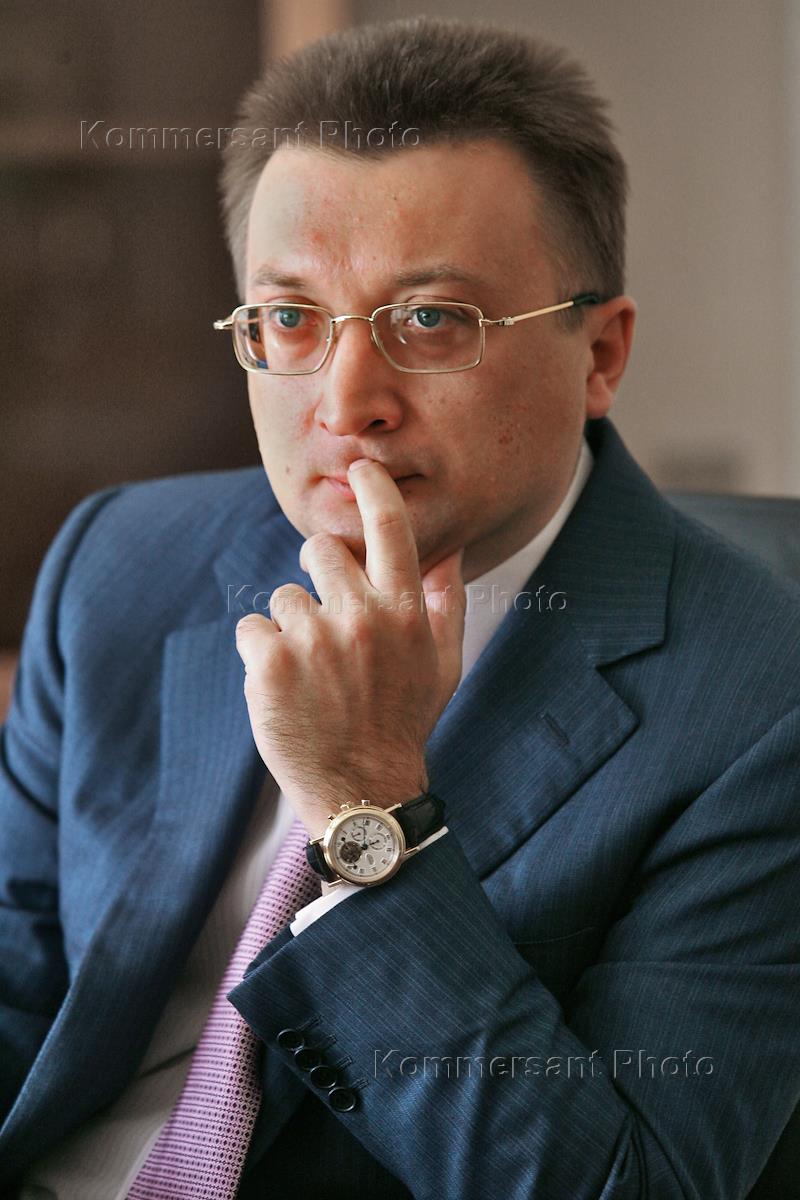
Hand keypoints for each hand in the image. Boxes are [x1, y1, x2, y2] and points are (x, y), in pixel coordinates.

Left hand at [234, 458, 465, 838]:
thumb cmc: (404, 721)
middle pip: (321, 549)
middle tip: (326, 614)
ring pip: (283, 596)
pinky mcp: (269, 663)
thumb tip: (449, 548)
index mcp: (405, 611)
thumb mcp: (444, 663)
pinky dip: (261, 652)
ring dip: (290, 626)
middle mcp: (361, 617)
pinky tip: (283, 685)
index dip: (373, 487)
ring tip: (311, 672)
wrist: (362, 789)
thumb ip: (445, 600)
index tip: (360, 468)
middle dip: (318, 570)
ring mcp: (313, 639)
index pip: (389, 527)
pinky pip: (252, 627)